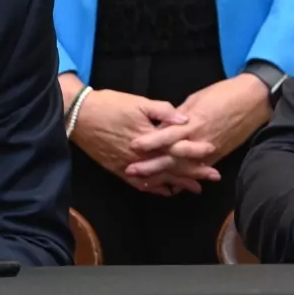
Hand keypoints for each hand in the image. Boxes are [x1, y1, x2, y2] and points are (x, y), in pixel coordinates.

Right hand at [71, 88, 208, 194]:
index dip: (196, 151)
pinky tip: (166, 192)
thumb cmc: (110, 105)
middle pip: (172, 167)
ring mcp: (129, 165)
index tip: (212, 152)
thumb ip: (163, 111)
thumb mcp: (138, 102)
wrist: (80, 116)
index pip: (178, 148)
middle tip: (213, 177)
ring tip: (196, 189)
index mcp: (149, 138)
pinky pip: (140, 184)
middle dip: (194, 173)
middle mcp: (142, 156)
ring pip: (159, 178)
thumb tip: (185, 118)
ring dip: (178, 183)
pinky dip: (154, 189)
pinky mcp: (118, 170)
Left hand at [125, 75, 270, 184]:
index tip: (133, 147)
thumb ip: (181, 114)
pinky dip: (185, 179)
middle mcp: (200, 139)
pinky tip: (173, 187)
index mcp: (193, 121)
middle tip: (132, 171)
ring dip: (165, 176)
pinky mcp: (218, 156)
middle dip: (151, 165)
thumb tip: (165, 124)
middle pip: (171, 155)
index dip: (150, 142)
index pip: (167, 135)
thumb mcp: (197, 98)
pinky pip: (198, 170)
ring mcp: (210, 150)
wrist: (253, 99)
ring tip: (146, 183)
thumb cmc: (225, 93)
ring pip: (183, 167)